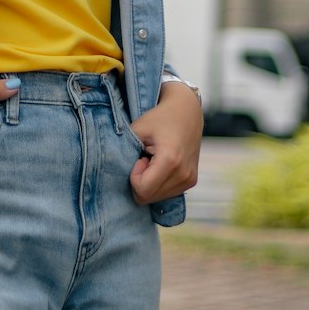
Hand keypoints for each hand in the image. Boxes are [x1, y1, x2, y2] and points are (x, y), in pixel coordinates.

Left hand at [128, 81, 202, 205]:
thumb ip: (125, 150)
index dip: (134, 176)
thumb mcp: (138, 128)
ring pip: (157, 198)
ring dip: (150, 182)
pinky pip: (167, 193)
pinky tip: (162, 165)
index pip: (142, 190)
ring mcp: (189, 180)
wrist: (187, 111)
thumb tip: (116, 172)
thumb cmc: (160, 117)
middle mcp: (183, 174)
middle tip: (145, 158)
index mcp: (170, 161)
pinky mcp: (191, 181)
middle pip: (149, 198)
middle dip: (141, 180)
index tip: (140, 157)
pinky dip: (159, 183)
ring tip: (154, 160)